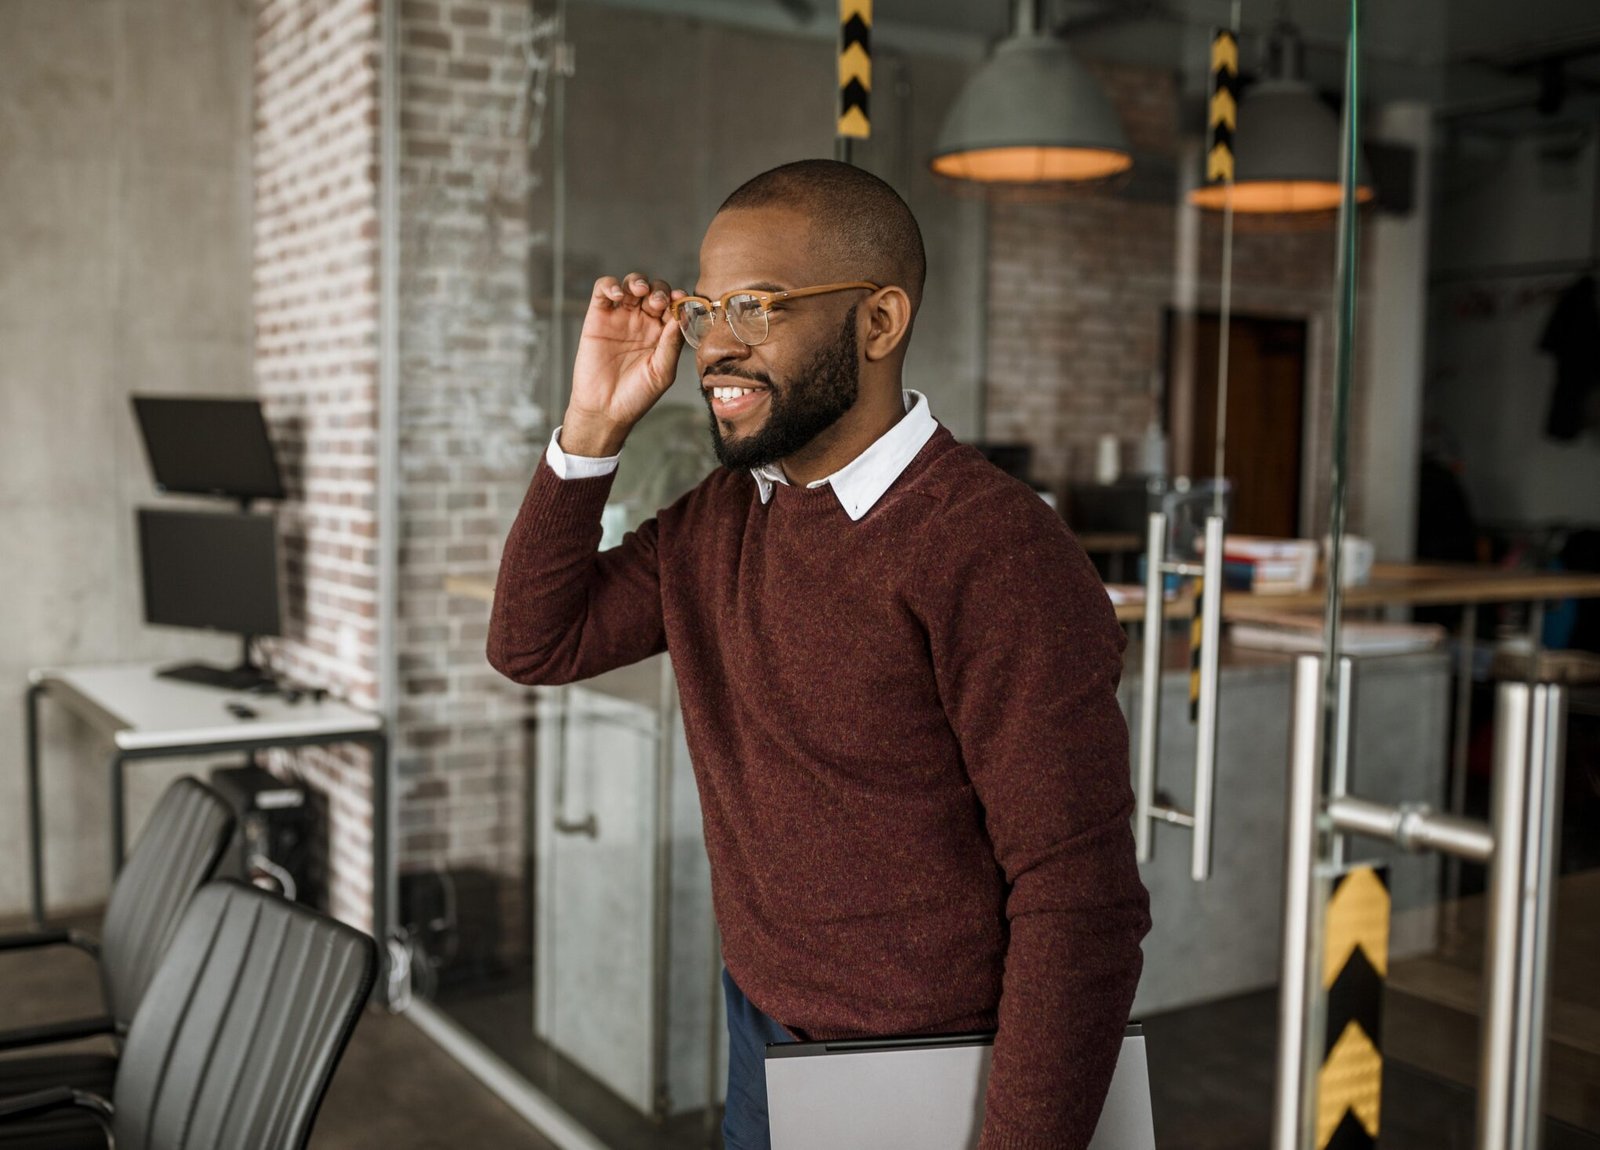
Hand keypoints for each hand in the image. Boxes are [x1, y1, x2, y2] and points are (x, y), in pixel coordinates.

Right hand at [562, 273, 685, 456]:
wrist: (604, 410)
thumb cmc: (637, 396)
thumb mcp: (662, 372)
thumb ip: (672, 344)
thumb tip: (683, 315)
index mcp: (663, 334)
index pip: (674, 306)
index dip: (679, 299)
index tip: (681, 302)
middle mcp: (643, 322)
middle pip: (655, 290)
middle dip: (660, 291)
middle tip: (658, 302)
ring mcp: (621, 317)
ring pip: (632, 284)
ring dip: (638, 281)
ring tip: (640, 292)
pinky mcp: (598, 317)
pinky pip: (603, 290)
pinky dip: (610, 285)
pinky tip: (618, 294)